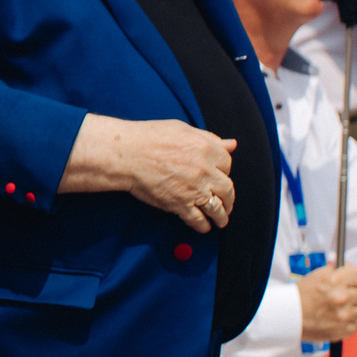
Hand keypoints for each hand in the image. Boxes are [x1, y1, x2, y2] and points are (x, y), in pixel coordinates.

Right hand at [63, 115, 234, 231]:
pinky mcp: (179, 205)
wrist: (125, 154)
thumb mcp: (183, 130)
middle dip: (228, 199)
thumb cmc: (149, 137)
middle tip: (226, 203)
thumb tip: (231, 144)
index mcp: (206, 149)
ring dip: (221, 217)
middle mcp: (204, 170)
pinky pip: (198, 220)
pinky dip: (203, 226)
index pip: (228, 164)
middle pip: (228, 189)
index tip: (220, 176)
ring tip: (221, 220)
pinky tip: (204, 227)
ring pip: (217, 208)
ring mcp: (193, 189)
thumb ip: (209, 138)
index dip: (224, 171)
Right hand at [295, 263, 356, 342]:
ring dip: (349, 310)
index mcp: (335, 281)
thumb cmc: (302, 296)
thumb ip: (341, 270)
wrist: (290, 317)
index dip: (353, 279)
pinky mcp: (344, 330)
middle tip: (337, 298)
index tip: (349, 283)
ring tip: (334, 310)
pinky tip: (334, 321)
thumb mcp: (318, 276)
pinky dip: (346, 324)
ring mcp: (344, 315)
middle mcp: (342, 297)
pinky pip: (354, 325)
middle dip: (351, 295)